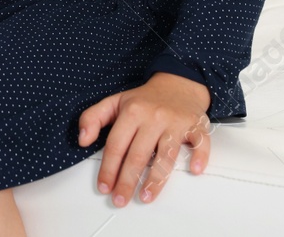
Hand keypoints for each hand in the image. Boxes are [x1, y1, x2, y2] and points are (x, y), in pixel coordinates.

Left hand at [78, 72, 210, 206]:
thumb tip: (82, 140)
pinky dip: (199, 156)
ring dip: (156, 179)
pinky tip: (194, 170)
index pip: (116, 144)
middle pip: (138, 154)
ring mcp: (176, 122)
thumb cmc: (145, 99)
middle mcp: (154, 117)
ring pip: (166, 154)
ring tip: (145, 197)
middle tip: (120, 199)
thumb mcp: (114, 102)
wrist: (178, 83)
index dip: (108, 168)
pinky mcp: (197, 125)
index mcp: (132, 112)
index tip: (104, 187)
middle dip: (127, 180)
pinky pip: (200, 142)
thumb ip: (92, 118)